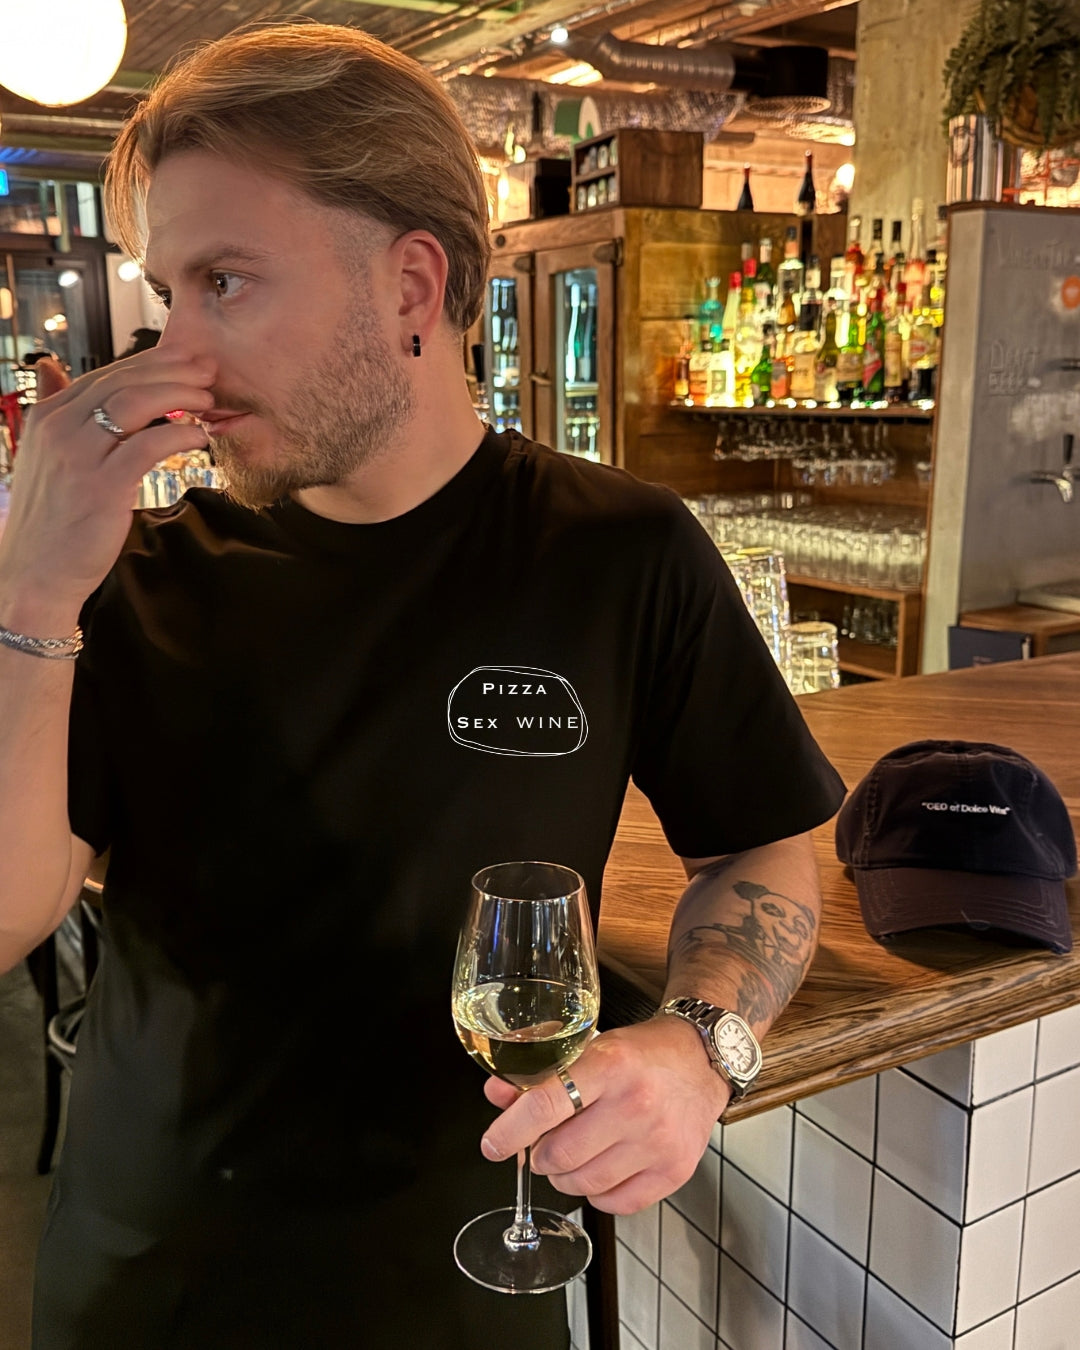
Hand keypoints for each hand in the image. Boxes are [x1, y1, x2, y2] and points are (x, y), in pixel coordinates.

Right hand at [0, 347, 216, 626]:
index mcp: (47, 417)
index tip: (184, 362)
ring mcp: (79, 455)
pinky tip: (199, 438)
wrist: (35, 573)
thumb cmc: (49, 519)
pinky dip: (178, 436)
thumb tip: (49, 367)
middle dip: (172, 371)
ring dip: (179, 396)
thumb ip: (54, 410)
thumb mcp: (43, 455)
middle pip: (124, 382)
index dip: (151, 364)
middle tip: (206, 372)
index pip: (106, 374)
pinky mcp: (102, 485)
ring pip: (136, 404)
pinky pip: (148, 446)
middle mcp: (60, 428)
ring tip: (208, 401)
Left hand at [479, 1015, 729, 1214]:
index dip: (510, 1132)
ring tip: (570, 1158)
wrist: (701, 1059)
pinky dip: (596, 1193)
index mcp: (610, 1064)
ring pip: (584, 1183)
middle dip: (539, 1155)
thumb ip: (541, 1075)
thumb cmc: (642, 1053)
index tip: (492, 1146)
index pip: (545, 1106)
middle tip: (543, 1145)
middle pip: (560, 1153)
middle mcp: (636, 1103)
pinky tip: (599, 1170)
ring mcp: (658, 1141)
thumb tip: (498, 1097)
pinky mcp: (675, 1170)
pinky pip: (616, 1203)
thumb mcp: (590, 1048)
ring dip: (564, 1177)